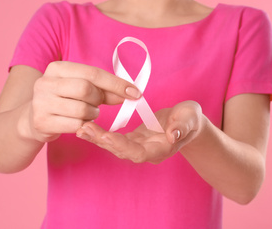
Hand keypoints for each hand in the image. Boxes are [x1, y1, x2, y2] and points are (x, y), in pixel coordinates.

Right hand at [25, 61, 140, 141]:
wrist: (33, 119)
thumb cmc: (64, 100)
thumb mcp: (81, 89)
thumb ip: (104, 89)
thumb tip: (132, 93)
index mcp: (57, 68)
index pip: (93, 73)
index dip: (116, 83)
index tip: (136, 93)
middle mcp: (45, 82)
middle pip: (86, 89)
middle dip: (99, 99)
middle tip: (98, 104)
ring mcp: (41, 102)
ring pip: (82, 109)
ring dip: (92, 114)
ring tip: (86, 113)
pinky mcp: (42, 121)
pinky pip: (75, 125)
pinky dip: (84, 126)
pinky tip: (79, 123)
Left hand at [76, 101, 204, 163]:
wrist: (186, 122)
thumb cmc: (190, 119)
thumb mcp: (190, 118)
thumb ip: (182, 126)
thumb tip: (172, 135)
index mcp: (160, 149)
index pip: (139, 153)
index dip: (122, 146)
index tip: (107, 136)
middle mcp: (146, 152)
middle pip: (121, 152)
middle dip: (102, 142)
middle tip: (84, 129)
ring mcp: (138, 146)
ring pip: (114, 147)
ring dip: (97, 138)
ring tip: (81, 128)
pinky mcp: (132, 139)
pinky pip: (114, 139)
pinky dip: (100, 134)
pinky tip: (86, 127)